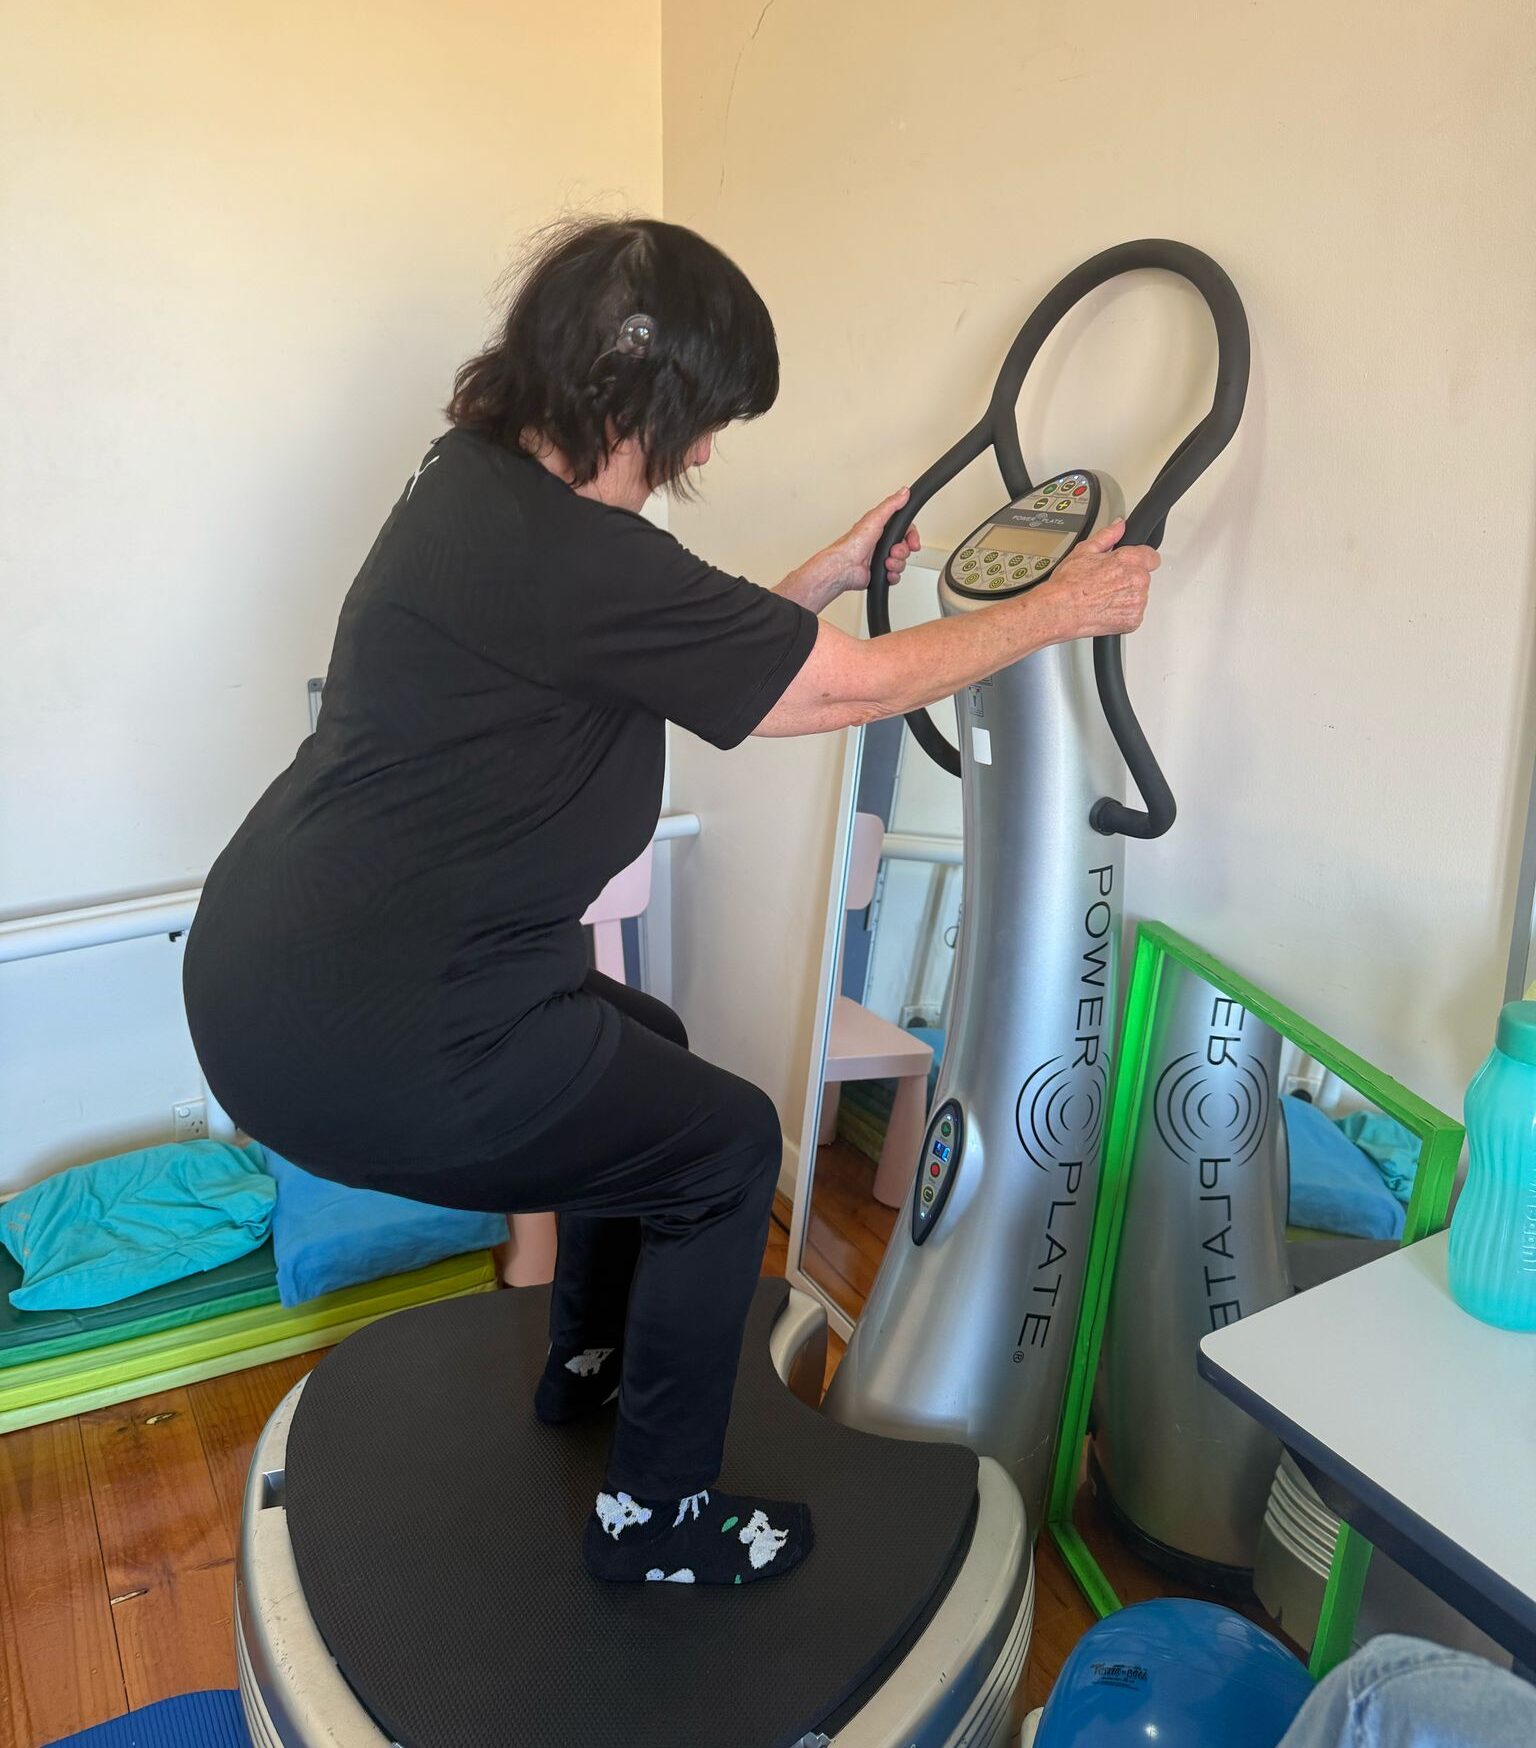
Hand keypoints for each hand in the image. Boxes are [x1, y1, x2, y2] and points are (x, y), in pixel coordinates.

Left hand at [787, 489, 920, 609]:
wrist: (844, 567)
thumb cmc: (853, 544)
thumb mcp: (875, 518)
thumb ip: (891, 505)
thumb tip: (903, 492)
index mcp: (881, 528)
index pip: (905, 530)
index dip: (912, 536)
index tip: (913, 542)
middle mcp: (881, 542)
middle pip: (905, 547)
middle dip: (902, 551)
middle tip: (893, 551)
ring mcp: (880, 558)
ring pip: (901, 562)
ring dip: (896, 563)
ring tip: (885, 562)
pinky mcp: (880, 572)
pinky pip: (895, 575)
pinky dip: (892, 575)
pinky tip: (885, 571)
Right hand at [1030, 519, 1158, 639]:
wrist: (1059, 611)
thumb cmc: (1068, 584)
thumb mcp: (1084, 551)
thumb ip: (1107, 536)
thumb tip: (1119, 526)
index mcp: (1130, 560)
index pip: (1151, 556)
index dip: (1139, 559)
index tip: (1129, 565)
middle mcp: (1138, 580)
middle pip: (1143, 578)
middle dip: (1129, 579)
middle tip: (1107, 583)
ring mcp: (1137, 602)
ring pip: (1139, 597)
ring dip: (1126, 597)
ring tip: (1103, 597)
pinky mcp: (1133, 620)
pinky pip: (1133, 615)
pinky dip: (1122, 614)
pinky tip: (1106, 610)